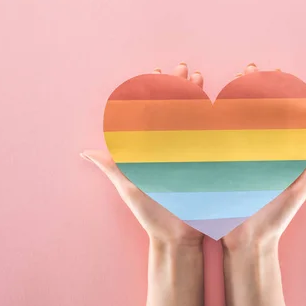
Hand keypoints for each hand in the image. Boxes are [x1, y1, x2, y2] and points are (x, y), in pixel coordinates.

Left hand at [80, 63, 204, 246]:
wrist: (178, 238)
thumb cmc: (151, 215)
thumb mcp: (130, 188)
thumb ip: (113, 167)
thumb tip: (86, 152)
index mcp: (150, 150)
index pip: (151, 113)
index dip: (153, 91)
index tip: (156, 71)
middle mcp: (169, 149)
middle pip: (174, 110)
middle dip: (178, 86)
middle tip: (183, 68)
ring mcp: (188, 155)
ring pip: (193, 118)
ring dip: (195, 96)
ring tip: (199, 76)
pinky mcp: (206, 163)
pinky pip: (209, 136)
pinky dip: (213, 117)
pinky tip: (219, 103)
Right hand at [222, 63, 305, 252]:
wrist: (247, 244)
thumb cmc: (275, 219)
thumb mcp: (296, 192)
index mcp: (271, 154)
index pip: (274, 116)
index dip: (276, 93)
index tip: (276, 71)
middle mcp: (251, 153)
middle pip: (249, 113)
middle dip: (249, 88)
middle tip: (248, 68)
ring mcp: (232, 160)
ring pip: (227, 123)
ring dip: (225, 99)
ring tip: (225, 79)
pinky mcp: (216, 169)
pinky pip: (210, 143)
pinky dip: (204, 124)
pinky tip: (197, 107)